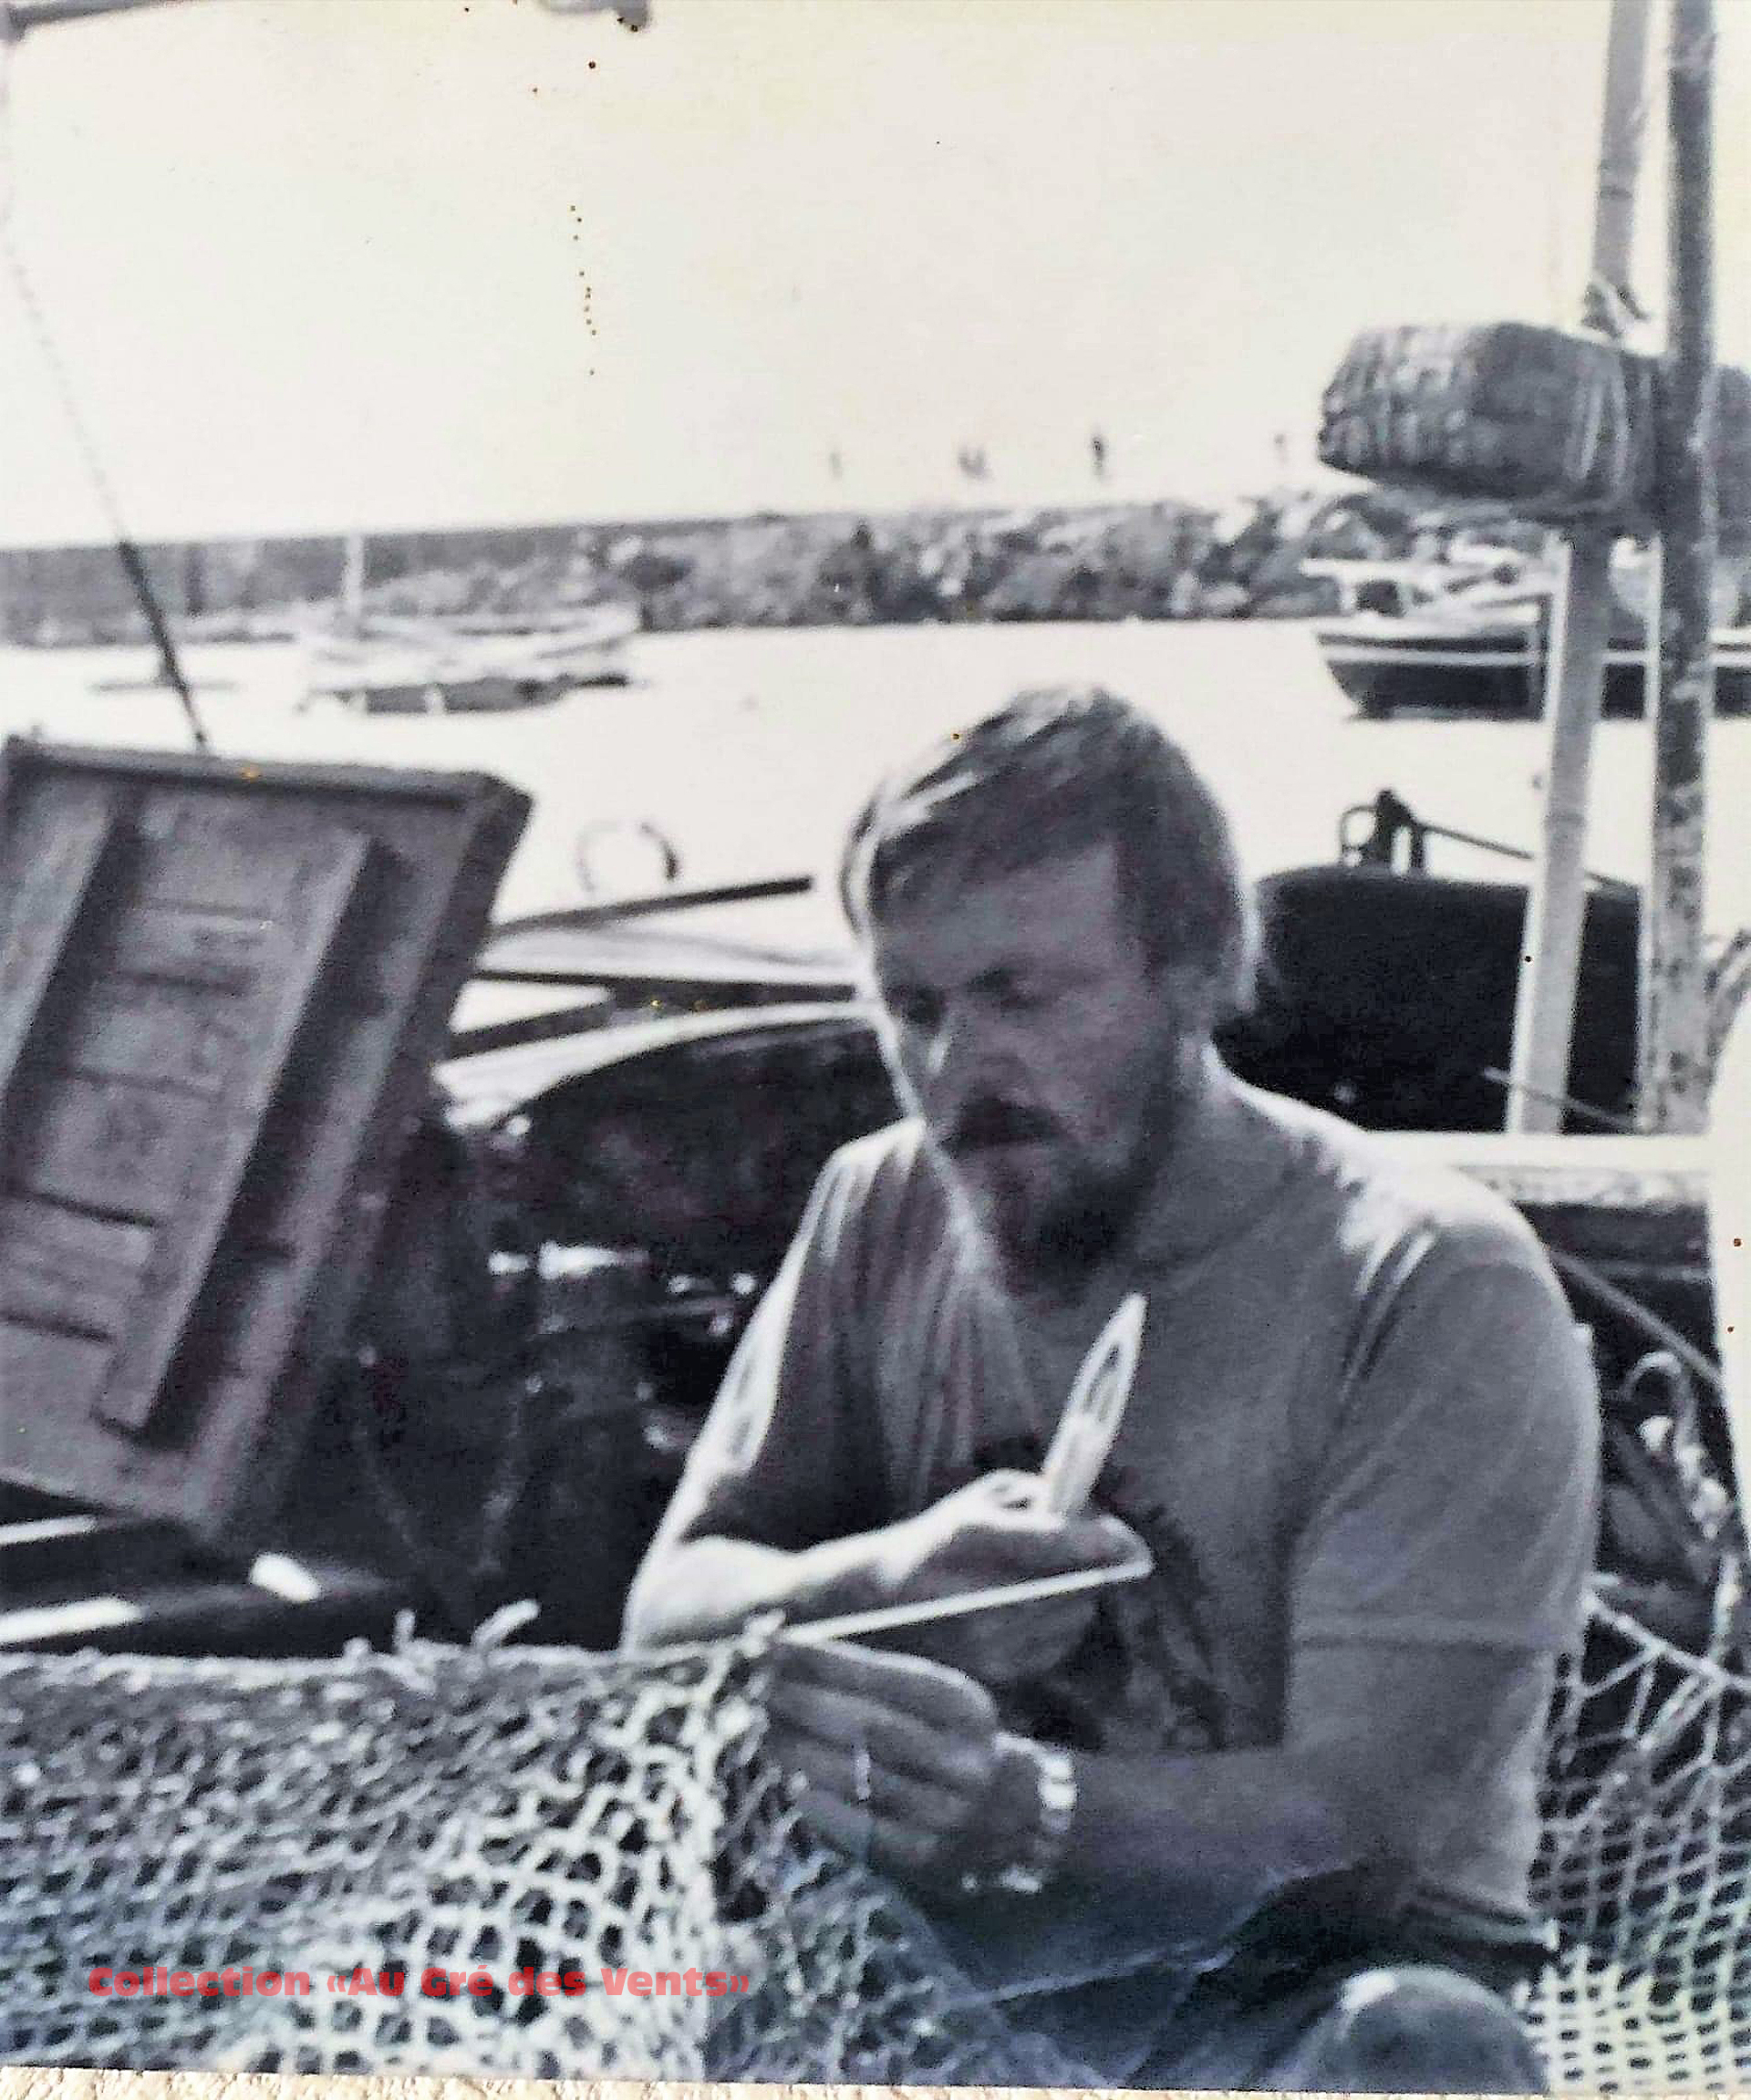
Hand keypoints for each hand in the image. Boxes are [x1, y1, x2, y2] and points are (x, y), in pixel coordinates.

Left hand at [766, 1635, 1000, 1887]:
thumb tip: (789, 1655)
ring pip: (860, 1777)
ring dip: (802, 1751)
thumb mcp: (934, 1698)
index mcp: (965, 1707)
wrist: (1011, 1812)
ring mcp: (947, 1812)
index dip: (824, 1662)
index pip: (883, 1678)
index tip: (775, 1646)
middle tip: (756, 1687)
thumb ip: (873, 1679)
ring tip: (761, 1730)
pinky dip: (823, 1806)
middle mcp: (961, 1759)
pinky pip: (864, 1830)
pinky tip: (791, 1784)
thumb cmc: (949, 1738)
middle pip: (868, 1725)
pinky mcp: (927, 1857)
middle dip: (804, 1702)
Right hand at [872, 1470, 1144, 1685]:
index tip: (1131, 1545)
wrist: (882, 1599)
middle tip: (1110, 1558)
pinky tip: (1046, 1612)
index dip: (1098, 1544)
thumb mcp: (983, 1499)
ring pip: (1071, 1622)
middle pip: (1070, 1590)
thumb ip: (1041, 1501)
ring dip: (1084, 1601)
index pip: (1049, 1543)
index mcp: (969, 1535)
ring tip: (1070, 1581)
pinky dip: (1064, 1629)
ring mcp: (983, 1642)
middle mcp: (974, 1594)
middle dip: (1097, 1573)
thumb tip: (1101, 1526)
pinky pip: (1057, 1650)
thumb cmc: (944, 1538)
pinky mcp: (992, 1674)